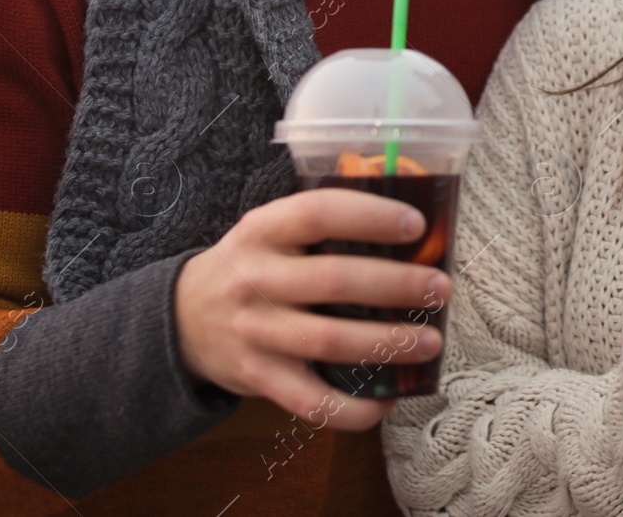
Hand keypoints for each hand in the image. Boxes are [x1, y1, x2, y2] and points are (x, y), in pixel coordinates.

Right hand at [175, 188, 452, 431]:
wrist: (182, 319)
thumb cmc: (253, 266)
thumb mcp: (271, 230)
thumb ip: (323, 223)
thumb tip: (412, 222)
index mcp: (262, 230)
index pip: (318, 213)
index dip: (369, 216)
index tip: (416, 224)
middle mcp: (254, 279)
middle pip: (333, 281)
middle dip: (396, 285)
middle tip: (440, 288)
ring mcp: (254, 332)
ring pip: (328, 341)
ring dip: (386, 343)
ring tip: (430, 341)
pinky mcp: (257, 377)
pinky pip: (310, 401)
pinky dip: (353, 408)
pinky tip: (387, 401)